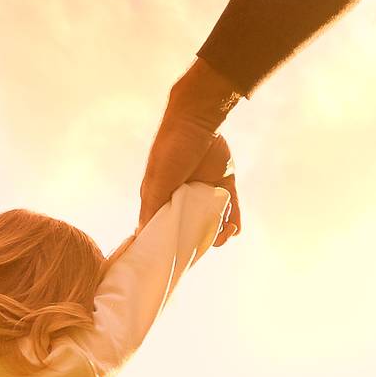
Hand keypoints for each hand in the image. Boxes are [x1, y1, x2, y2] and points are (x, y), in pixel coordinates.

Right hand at [139, 58, 243, 232]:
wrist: (198, 120)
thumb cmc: (171, 150)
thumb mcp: (158, 182)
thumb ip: (152, 208)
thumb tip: (141, 235)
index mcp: (164, 198)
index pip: (166, 228)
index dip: (172, 243)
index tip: (179, 256)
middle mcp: (184, 198)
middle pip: (193, 228)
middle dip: (200, 241)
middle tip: (207, 246)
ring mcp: (205, 192)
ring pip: (213, 222)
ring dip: (219, 233)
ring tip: (223, 235)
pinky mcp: (224, 185)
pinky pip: (232, 209)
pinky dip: (235, 222)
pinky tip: (234, 229)